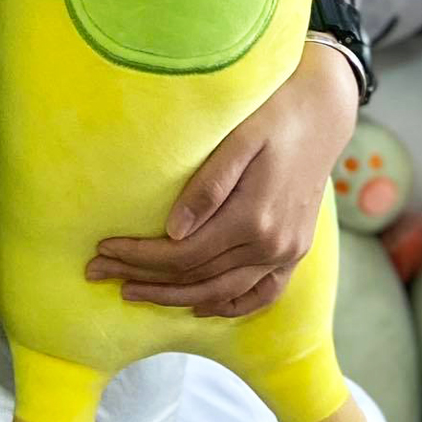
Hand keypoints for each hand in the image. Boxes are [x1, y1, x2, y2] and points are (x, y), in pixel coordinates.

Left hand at [86, 38, 359, 317]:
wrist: (323, 115)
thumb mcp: (238, 140)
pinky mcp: (295, 253)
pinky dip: (229, 306)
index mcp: (253, 217)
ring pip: (222, 293)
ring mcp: (286, 253)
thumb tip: (173, 230)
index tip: (103, 249)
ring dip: (174, 298)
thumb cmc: (273, 117)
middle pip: (195, 276)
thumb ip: (207, 186)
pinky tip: (200, 305)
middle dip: (143, 278)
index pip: (182, 253)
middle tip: (98, 273)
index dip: (139, 256)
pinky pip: (262, 295)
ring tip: (133, 292)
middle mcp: (272, 244)